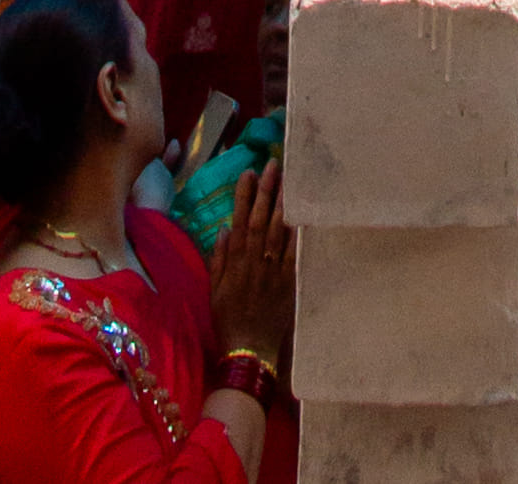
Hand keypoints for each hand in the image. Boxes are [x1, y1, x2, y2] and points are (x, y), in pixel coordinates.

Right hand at [213, 165, 296, 368]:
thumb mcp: (214, 291)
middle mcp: (255, 262)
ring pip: (279, 231)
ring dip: (283, 203)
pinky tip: (303, 213)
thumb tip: (224, 227)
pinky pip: (295, 252)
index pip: (239, 221)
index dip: (243, 196)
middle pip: (261, 220)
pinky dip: (298, 232)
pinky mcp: (289, 282)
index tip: (246, 173)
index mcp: (235, 263)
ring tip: (289, 179)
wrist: (248, 352)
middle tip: (272, 165)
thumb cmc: (228, 321)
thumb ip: (219, 259)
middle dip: (266, 191)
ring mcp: (273, 271)